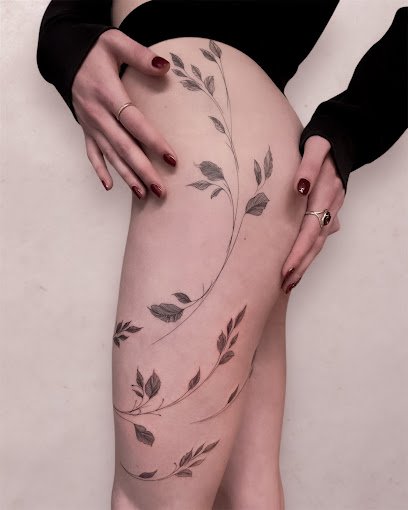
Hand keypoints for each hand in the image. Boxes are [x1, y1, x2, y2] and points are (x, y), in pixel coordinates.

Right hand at [72, 29, 176, 198]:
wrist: (64, 55)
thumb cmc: (94, 50)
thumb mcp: (116, 42)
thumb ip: (140, 55)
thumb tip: (165, 66)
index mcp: (108, 94)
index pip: (134, 122)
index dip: (153, 141)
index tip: (171, 159)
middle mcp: (97, 114)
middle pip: (124, 147)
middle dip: (143, 170)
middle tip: (161, 190)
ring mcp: (90, 124)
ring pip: (110, 155)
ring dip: (127, 176)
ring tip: (144, 195)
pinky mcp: (85, 129)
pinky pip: (92, 153)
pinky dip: (100, 170)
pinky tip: (110, 186)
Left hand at [281, 135, 345, 292]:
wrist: (342, 139)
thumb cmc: (322, 143)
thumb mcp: (314, 146)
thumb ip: (308, 165)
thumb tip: (301, 187)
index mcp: (325, 193)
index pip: (310, 229)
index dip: (298, 251)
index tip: (284, 268)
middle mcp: (330, 205)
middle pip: (315, 241)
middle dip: (300, 264)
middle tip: (284, 284)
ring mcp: (331, 209)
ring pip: (319, 241)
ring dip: (305, 263)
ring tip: (289, 282)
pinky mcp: (328, 210)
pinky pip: (319, 235)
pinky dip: (309, 252)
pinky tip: (299, 264)